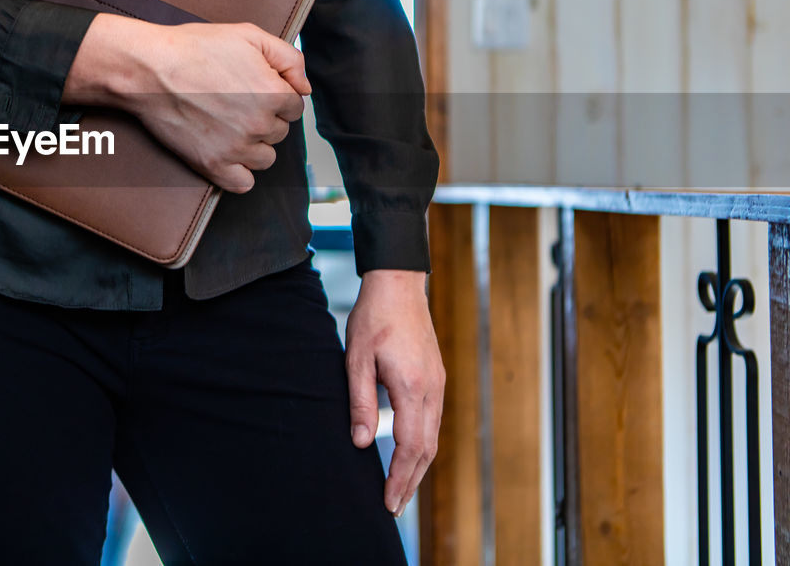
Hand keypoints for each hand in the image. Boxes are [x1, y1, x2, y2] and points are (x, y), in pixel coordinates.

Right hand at [63, 15, 310, 192]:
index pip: (295, 107)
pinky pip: (243, 183)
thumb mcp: (249, 35)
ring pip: (265, 158)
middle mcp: (259, 124)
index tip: (254, 88)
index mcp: (273, 93)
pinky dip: (240, 172)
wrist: (150, 69)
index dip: (277, 95)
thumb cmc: (195, 48)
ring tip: (230, 126)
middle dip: (264, 118)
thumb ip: (289, 58)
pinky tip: (229, 154)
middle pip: (279, 132)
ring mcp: (237, 148)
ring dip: (254, 145)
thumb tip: (305, 86)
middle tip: (235, 102)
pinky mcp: (213, 165)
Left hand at [345, 268, 444, 517]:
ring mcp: (438, 384)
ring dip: (418, 468)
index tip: (386, 502)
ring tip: (400, 491)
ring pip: (433, 438)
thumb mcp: (356, 358)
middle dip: (410, 482)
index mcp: (412, 387)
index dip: (399, 478)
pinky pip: (433, 422)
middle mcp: (432, 390)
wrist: (399, 284)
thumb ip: (361, 402)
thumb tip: (363, 443)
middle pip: (427, 450)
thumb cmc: (374, 317)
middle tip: (393, 508)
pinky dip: (423, 446)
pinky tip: (410, 456)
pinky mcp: (436, 379)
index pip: (410, 447)